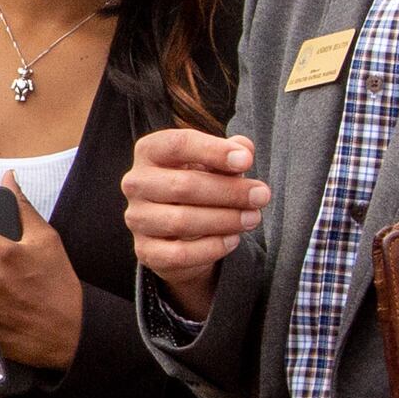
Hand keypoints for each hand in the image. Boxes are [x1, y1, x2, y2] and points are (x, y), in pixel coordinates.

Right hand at [122, 129, 269, 319]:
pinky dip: (212, 248)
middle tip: (262, 196)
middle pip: (183, 186)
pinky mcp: (145, 250)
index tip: (247, 161)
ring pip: (181, 221)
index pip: (178, 144)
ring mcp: (137, 218)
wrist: (180, 230)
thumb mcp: (215, 164)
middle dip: (229, 191)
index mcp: (150, 152)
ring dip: (225, 220)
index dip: (213, 151)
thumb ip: (230, 153)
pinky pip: (179, 253)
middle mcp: (136, 183)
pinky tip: (233, 240)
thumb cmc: (200, 185)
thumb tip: (244, 148)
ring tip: (253, 218)